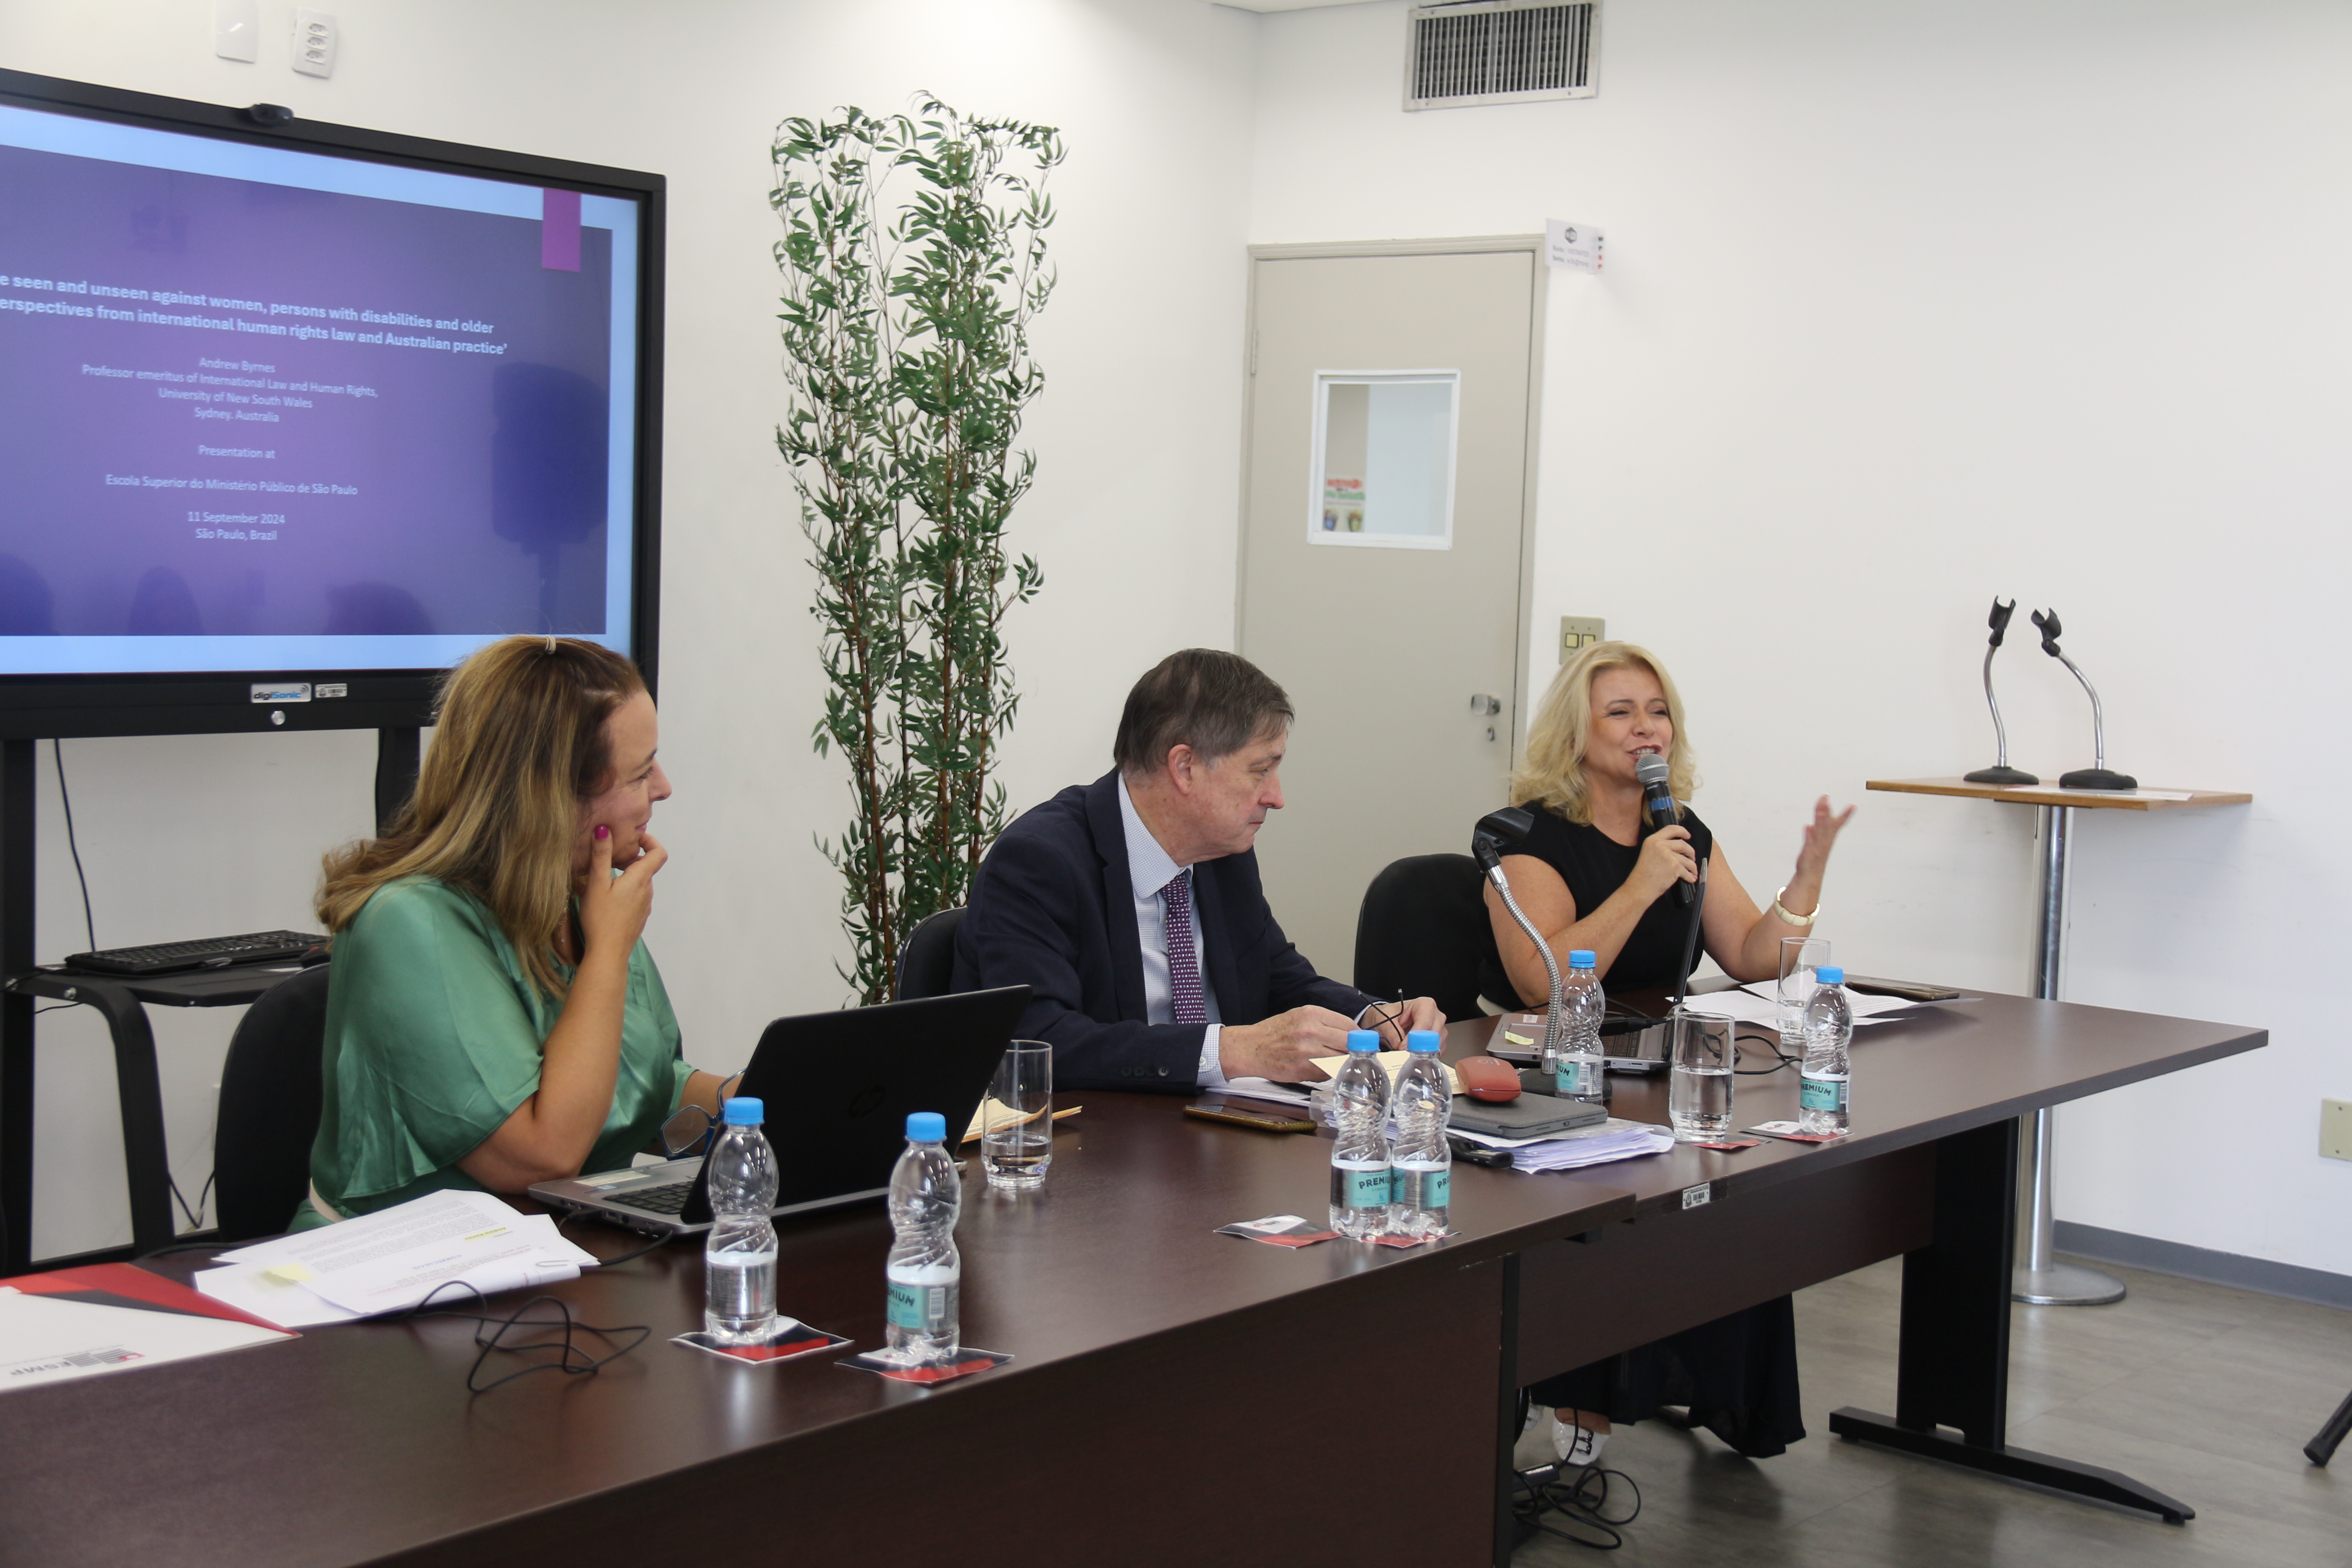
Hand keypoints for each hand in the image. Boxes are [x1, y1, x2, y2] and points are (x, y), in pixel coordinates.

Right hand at [577, 825, 666, 960]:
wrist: (608, 953)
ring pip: (641, 883)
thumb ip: (601, 855)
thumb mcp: (596, 884)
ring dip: (627, 875)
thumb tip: (604, 829)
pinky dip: (626, 890)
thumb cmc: (601, 918)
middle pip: (647, 867)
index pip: (659, 853)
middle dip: (631, 858)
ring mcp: (645, 906)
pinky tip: (608, 898)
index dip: (650, 841)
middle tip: (608, 858)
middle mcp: (648, 891)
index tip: (632, 839)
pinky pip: (637, 897)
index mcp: (640, 879)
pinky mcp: (639, 918)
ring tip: (605, 877)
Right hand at [1218, 1005, 1361, 1081]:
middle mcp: (1310, 1030)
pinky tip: (1321, 1069)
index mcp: (1311, 1014)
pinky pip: (1327, 1073)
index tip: (1362, 1042)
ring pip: (1340, 1060)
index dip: (1358, 1036)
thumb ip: (1325, 1023)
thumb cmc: (1275, 1032)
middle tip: (1355, 1055)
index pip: (1349, 1025)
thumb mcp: (1299, 1016)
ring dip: (1342, 1064)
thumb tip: (1351, 1034)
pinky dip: (1328, 1073)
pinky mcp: (1303, 1069)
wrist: (1250, 1048)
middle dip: (1354, 1051)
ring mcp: (1307, 1051)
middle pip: (1348, 1043)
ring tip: (1337, 1062)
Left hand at [1362, 996, 1446, 1049]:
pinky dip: (1426, 1057)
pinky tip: (1415, 1055)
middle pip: (1434, 1034)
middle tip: (1406, 1052)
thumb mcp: (1384, 1019)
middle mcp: (1435, 1016)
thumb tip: (1399, 1045)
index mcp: (1424, 1004)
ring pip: (1437, 1045)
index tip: (1404, 1046)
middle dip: (1420, 1046)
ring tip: (1409, 1053)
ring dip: (1423, 1053)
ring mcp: (1439, 1029)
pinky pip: (1437, 1052)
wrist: (1389, 1020)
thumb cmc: (1390, 1015)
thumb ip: (1391, 1032)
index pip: (1425, 1022)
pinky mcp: (1438, 1041)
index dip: (1415, 1037)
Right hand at [1631, 824, 1697, 900]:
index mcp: (1652, 840)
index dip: (1683, 831)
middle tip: (1692, 858)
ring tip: (1692, 871)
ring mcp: (1668, 855)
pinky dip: (1690, 876)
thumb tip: (1678, 848)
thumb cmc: (1643, 875)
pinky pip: (1687, 871)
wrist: (1640, 888)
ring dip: (1692, 867)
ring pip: (1687, 859)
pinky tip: (1690, 879)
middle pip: (1683, 844)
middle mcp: (1660, 845)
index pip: (1671, 829)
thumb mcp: (1648, 853)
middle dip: (1690, 852)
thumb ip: (1660, 847)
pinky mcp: (1674, 866)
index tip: (1688, 836)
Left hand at [1782, 796, 1854, 910]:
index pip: (1837, 824)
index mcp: (1828, 838)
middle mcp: (1824, 842)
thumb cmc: (1814, 858)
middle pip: (1827, 825)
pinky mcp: (1808, 854)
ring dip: (1820, 821)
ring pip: (1820, 832)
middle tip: (1826, 798)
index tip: (1853, 805)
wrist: (1809, 877)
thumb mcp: (1818, 841)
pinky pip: (1810, 843)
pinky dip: (1809, 835)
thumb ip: (1818, 827)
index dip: (1845, 815)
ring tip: (1820, 810)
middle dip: (1826, 811)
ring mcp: (1817, 848)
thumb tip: (1817, 815)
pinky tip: (1808, 826)